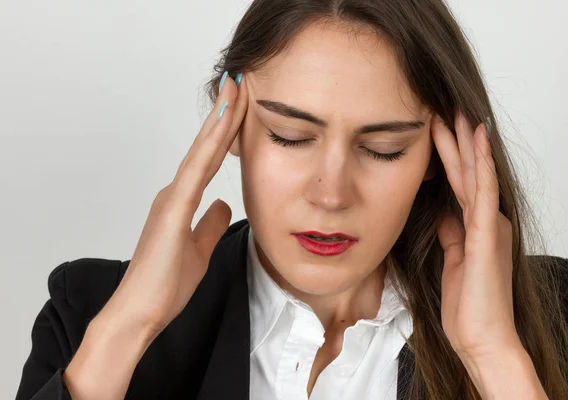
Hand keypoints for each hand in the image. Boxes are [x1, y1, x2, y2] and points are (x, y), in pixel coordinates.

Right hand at [100, 72, 248, 335]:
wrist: (140, 312)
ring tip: (235, 87)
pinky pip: (197, 171)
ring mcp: (171, 198)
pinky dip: (211, 144)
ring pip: (201, 151)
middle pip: (206, 146)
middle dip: (224, 113)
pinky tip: (224, 121)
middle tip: (238, 81)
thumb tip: (223, 204)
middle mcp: (175, 192)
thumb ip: (209, 223)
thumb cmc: (164, 284)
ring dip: (220, 119)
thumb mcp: (200, 248)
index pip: (210, 157)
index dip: (226, 130)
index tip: (241, 105)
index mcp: (181, 200)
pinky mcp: (171, 210)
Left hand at [430, 109, 521, 361]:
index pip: (459, 182)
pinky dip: (480, 165)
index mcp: (476, 226)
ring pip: (476, 175)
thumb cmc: (468, 305)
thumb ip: (450, 233)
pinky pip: (482, 193)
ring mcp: (489, 226)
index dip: (449, 154)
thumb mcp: (453, 259)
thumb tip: (441, 213)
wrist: (481, 337)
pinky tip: (476, 141)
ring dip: (466, 143)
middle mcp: (487, 220)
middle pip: (468, 171)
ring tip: (456, 113)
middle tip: (445, 106)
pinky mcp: (486, 236)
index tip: (435, 128)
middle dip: (456, 139)